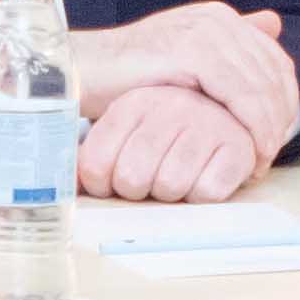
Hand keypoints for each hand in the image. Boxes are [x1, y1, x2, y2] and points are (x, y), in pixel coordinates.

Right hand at [73, 2, 299, 155]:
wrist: (81, 73)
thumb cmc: (125, 77)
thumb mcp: (181, 60)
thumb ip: (225, 47)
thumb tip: (273, 22)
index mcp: (219, 18)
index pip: (275, 60)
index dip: (285, 101)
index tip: (276, 138)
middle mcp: (217, 19)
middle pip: (273, 72)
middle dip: (280, 117)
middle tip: (271, 155)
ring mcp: (205, 31)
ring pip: (261, 85)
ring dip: (269, 127)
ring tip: (262, 159)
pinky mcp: (192, 51)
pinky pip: (240, 93)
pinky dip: (252, 124)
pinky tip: (251, 148)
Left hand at [77, 82, 264, 203]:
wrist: (231, 118)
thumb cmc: (169, 136)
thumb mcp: (127, 136)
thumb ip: (91, 159)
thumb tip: (61, 189)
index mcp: (132, 103)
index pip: (95, 164)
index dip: (102, 186)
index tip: (114, 183)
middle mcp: (168, 106)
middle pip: (131, 178)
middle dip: (138, 192)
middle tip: (151, 182)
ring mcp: (205, 122)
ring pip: (169, 186)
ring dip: (172, 195)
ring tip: (180, 177)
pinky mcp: (238, 145)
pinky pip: (207, 192)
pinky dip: (204, 195)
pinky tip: (205, 176)